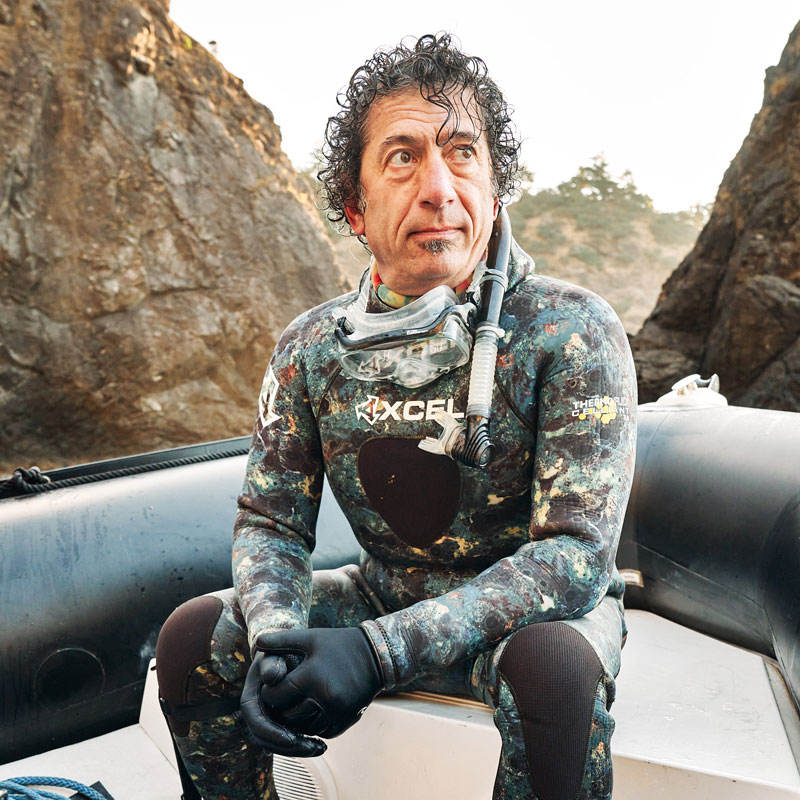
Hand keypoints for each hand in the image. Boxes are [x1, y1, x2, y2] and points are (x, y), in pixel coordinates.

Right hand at [240, 651, 326, 756]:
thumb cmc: (279, 651)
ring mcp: (268, 719)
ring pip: (278, 744)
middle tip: (312, 748)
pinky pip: (288, 739)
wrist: (285, 652)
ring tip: (319, 748)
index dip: (274, 734)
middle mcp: (257, 714)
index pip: (258, 725)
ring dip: (298, 750)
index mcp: (250, 701)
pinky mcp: (281, 722)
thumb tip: (272, 677)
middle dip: (289, 748)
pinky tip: (320, 744)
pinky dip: (302, 744)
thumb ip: (272, 662)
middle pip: (268, 741)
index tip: (293, 738)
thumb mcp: (274, 653)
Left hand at [256, 627, 383, 738]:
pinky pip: (321, 732)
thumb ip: (282, 640)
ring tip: (295, 705)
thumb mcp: (310, 638)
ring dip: (296, 721)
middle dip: (281, 709)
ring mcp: (336, 711)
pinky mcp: (346, 720)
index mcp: (310, 676)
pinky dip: (314, 726)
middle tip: (281, 699)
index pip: (276, 696)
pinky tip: (313, 711)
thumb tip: (256, 642)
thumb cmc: (339, 644)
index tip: (272, 686)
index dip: (270, 692)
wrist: (376, 656)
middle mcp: (323, 697)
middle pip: (288, 716)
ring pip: (303, 728)